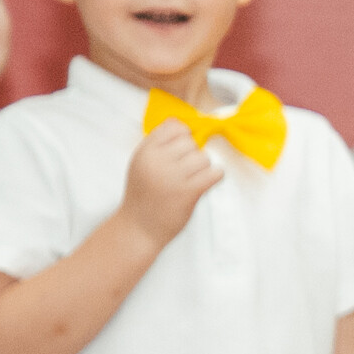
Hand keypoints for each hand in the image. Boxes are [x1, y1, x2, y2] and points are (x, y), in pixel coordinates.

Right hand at [120, 122, 220, 247]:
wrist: (138, 228)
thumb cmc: (143, 195)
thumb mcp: (141, 164)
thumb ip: (159, 145)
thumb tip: (186, 126)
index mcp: (146, 151)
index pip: (175, 126)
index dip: (183, 136)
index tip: (180, 151)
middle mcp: (158, 161)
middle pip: (192, 142)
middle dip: (192, 155)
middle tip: (184, 172)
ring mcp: (173, 176)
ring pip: (204, 158)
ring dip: (203, 169)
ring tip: (191, 181)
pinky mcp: (189, 192)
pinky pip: (215, 173)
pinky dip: (215, 177)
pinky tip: (205, 184)